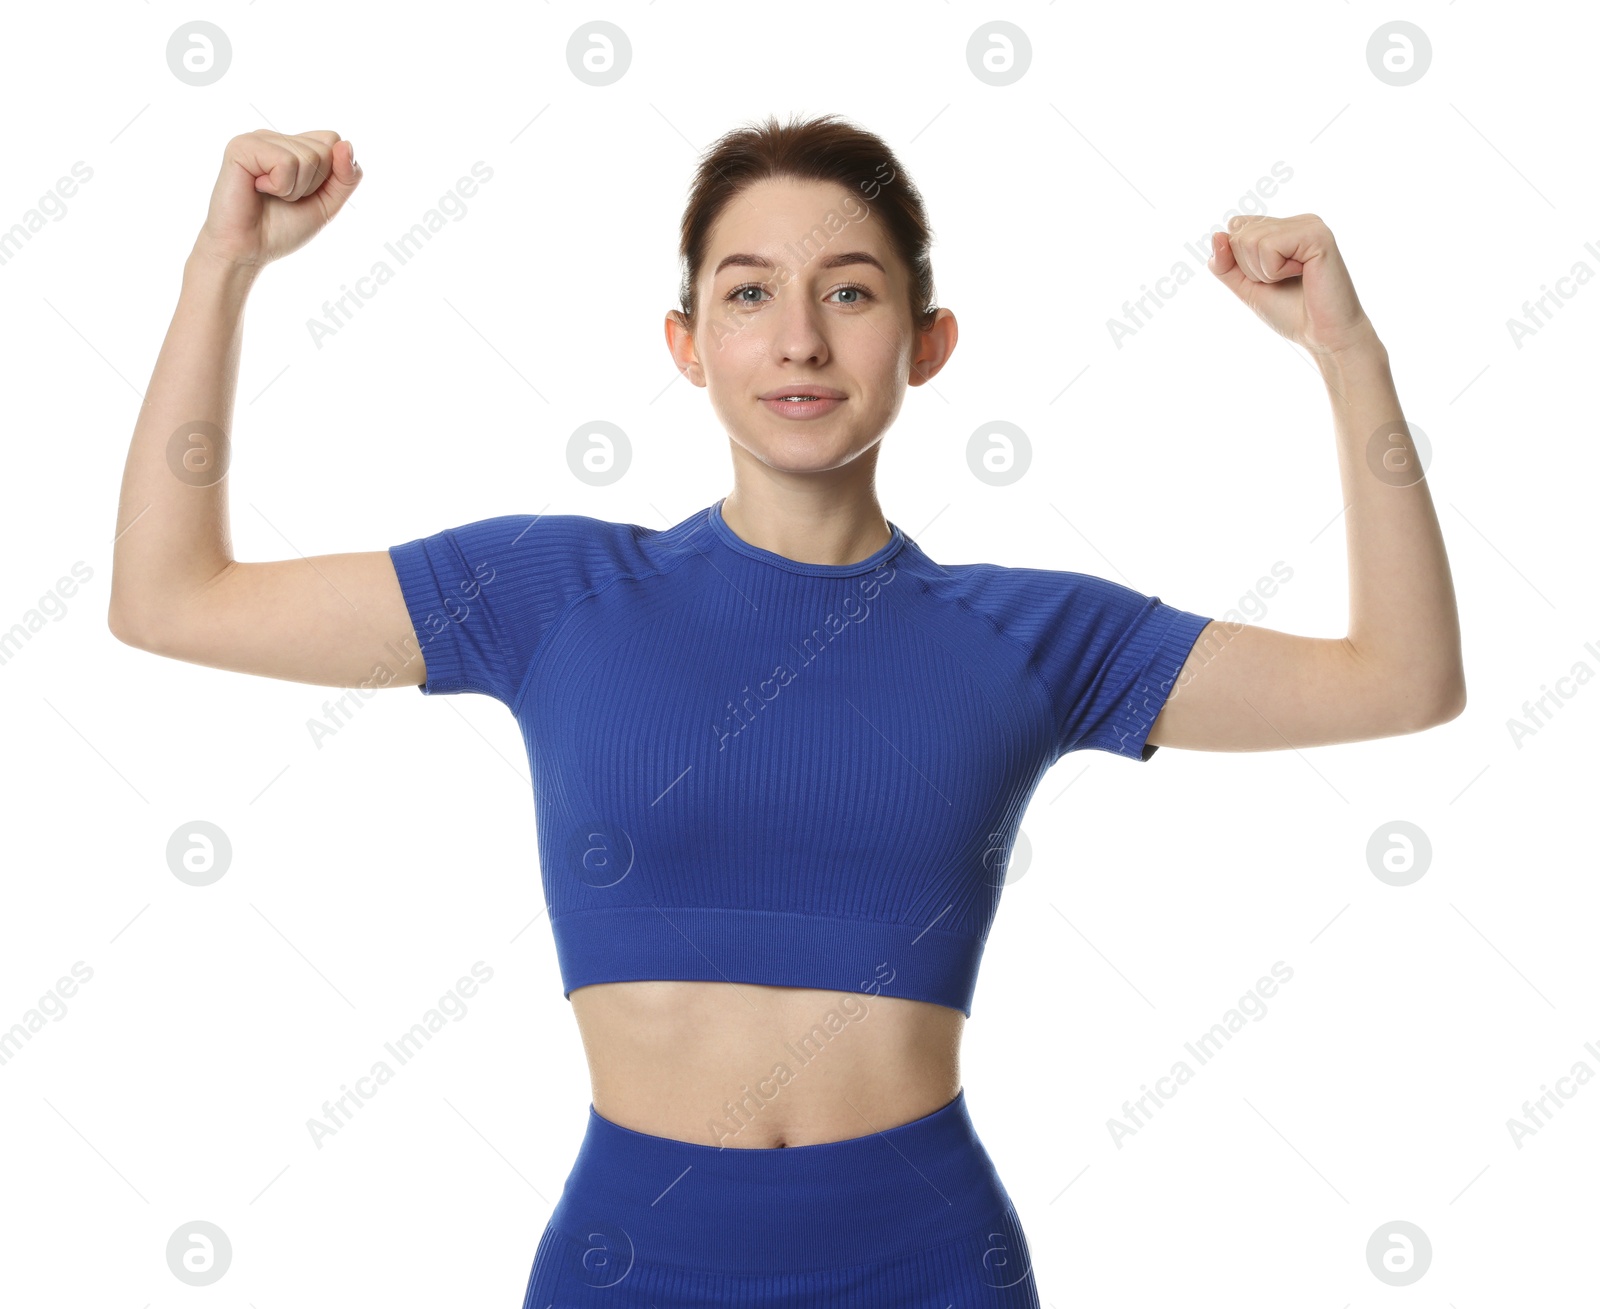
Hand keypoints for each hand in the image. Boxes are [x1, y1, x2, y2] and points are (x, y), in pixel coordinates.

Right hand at [195, 129, 360, 269]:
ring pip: (308, 156)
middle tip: (284, 197)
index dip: (331, 174)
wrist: (248, 250)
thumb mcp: (327, 205)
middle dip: (313, 184)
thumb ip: (346, 177)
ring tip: (271, 195)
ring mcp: (258, 139)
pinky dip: (280, 186)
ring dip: (295, 189)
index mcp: (293, 146)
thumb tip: (346, 144)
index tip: (305, 193)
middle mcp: (275, 138)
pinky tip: (258, 189)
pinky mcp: (242, 146)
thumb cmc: (281, 228)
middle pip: (325, 148)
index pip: (333, 141)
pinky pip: (286, 162)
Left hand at [1207, 214, 1376, 356]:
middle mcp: (1296, 221)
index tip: (1269, 278)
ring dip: (1264, 272)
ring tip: (1293, 279)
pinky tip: (1302, 274)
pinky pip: (1269, 246)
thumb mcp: (1246, 286)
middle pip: (1239, 234)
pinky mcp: (1317, 234)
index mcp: (1283, 228)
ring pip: (1250, 240)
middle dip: (1251, 268)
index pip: (1236, 227)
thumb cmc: (1290, 312)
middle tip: (1282, 282)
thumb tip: (1217, 234)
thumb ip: (1225, 264)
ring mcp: (1309, 224)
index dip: (1240, 260)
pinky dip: (1275, 271)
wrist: (1322, 335)